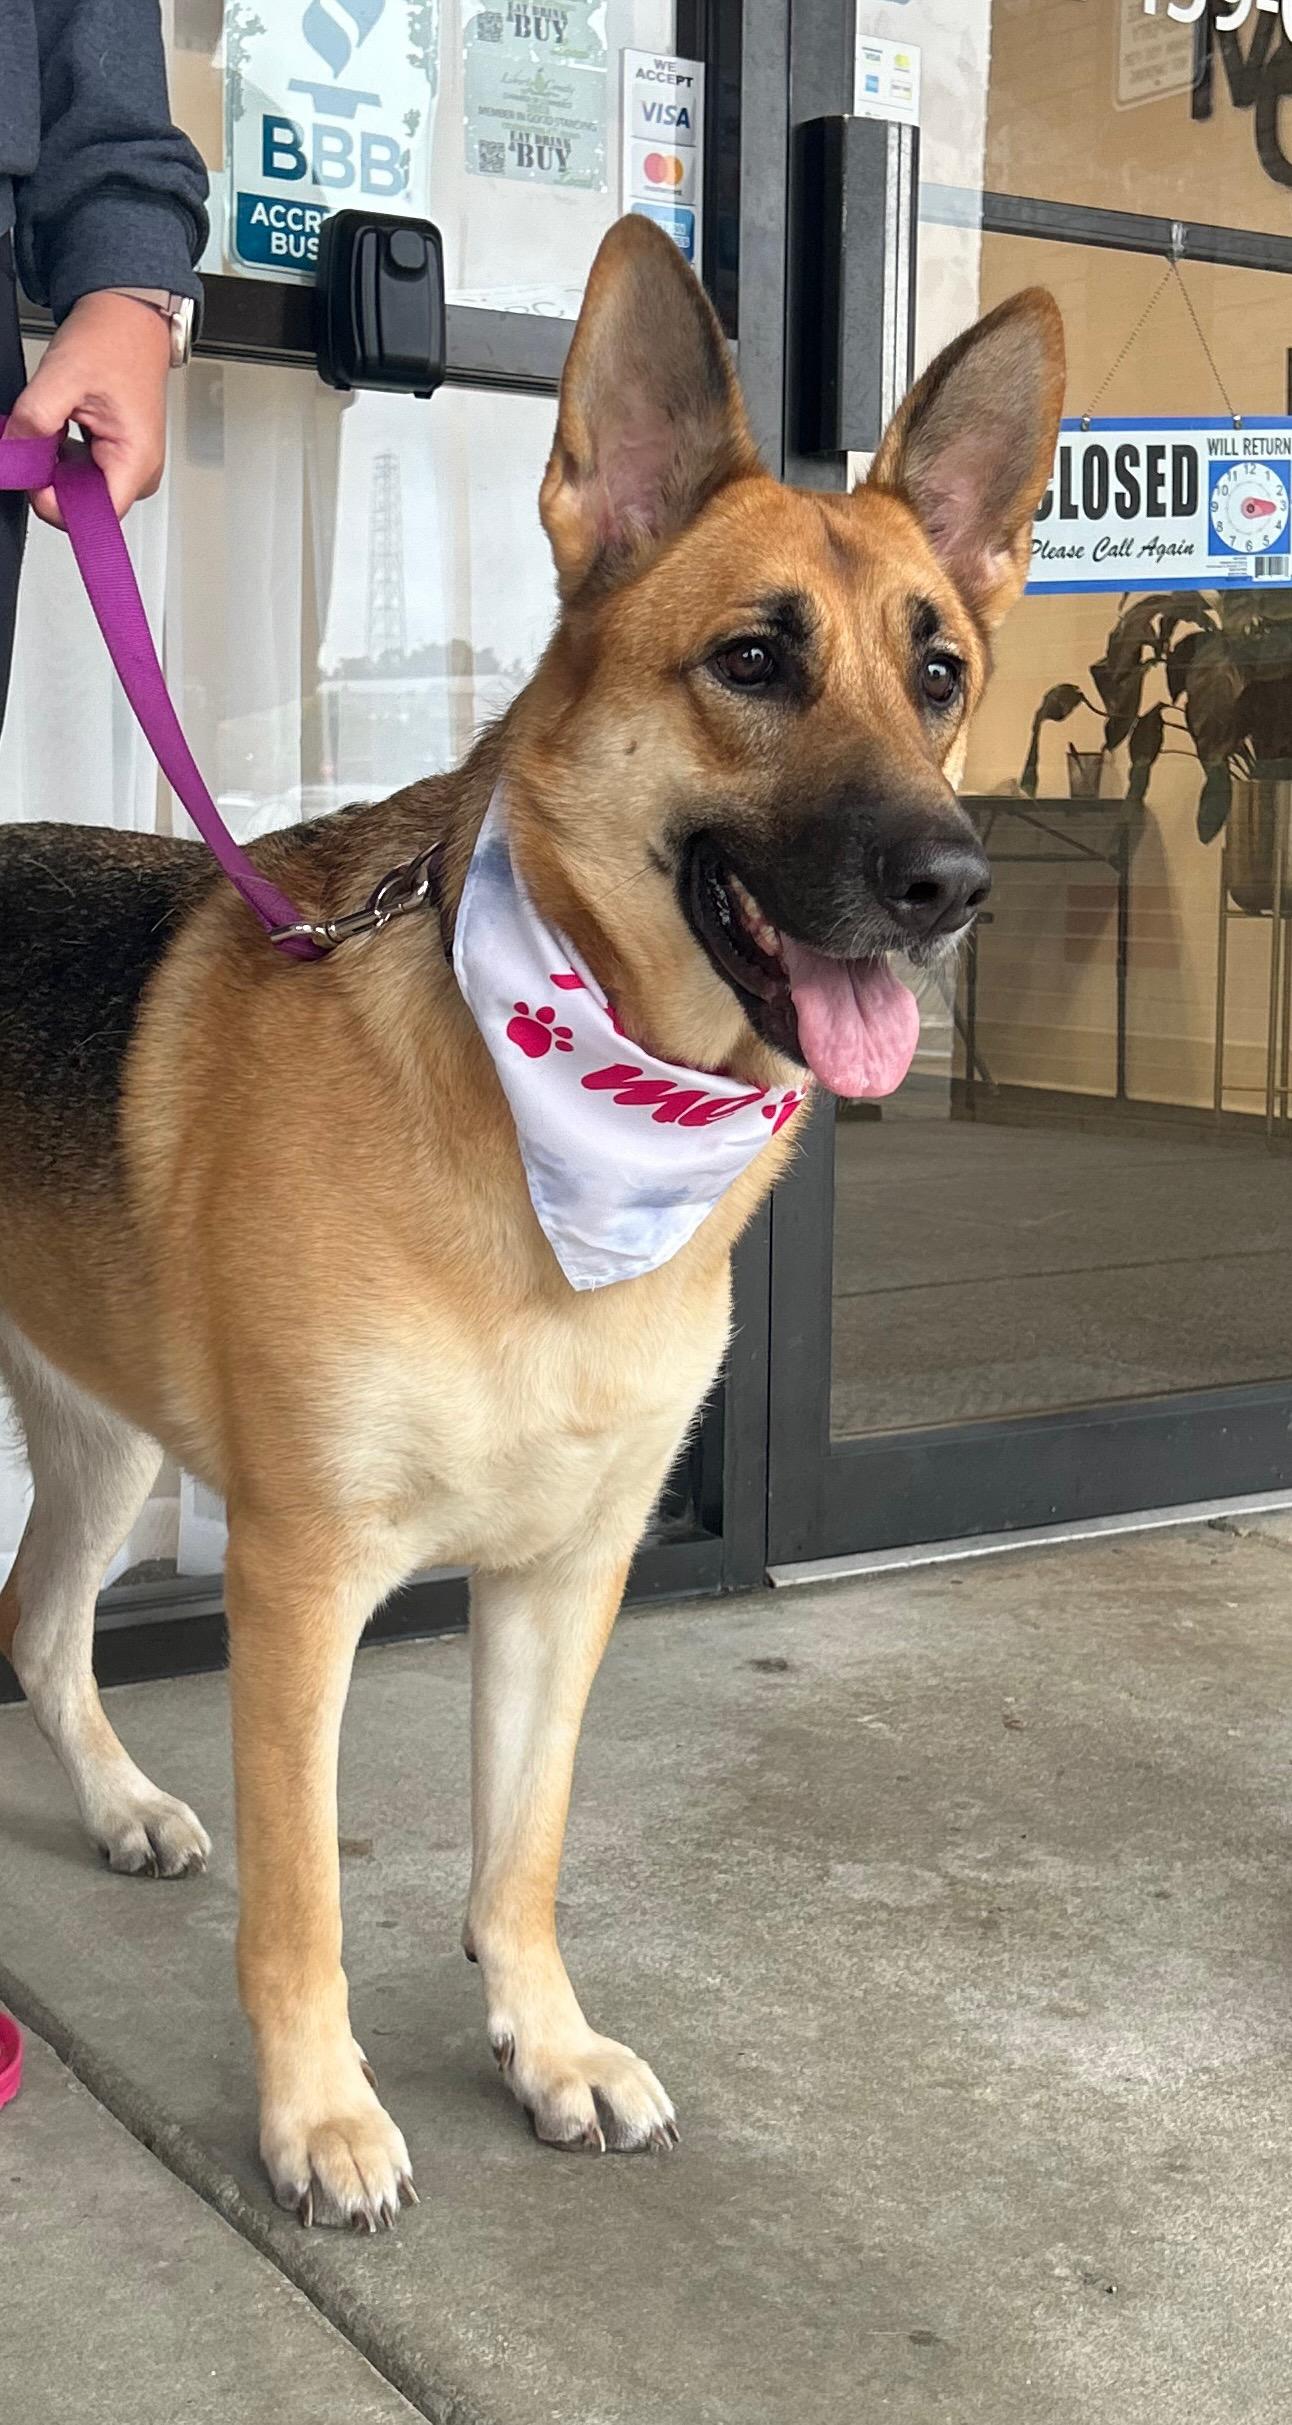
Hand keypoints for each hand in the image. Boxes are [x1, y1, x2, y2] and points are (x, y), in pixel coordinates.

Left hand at [4, 290, 170, 528]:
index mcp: (136, 460)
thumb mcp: (63, 375)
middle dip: (50, 479)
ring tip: (57, 423)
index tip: (33, 475)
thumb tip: (13, 452)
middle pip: (83, 507)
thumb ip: (34, 419)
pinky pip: (80, 474)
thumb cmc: (113, 341)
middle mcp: (139, 471)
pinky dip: (60, 457)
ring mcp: (129, 465)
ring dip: (53, 465)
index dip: (56, 503)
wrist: (128, 318)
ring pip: (78, 490)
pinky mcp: (117, 457)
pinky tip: (61, 428)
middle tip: (40, 436)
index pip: (95, 517)